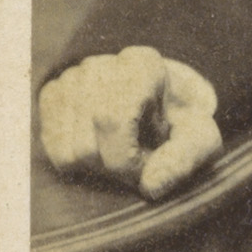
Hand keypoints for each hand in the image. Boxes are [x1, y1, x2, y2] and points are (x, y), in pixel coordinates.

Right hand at [38, 47, 223, 197]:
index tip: (150, 168)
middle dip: (115, 168)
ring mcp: (69, 79)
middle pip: (87, 146)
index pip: (112, 123)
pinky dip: (78, 161)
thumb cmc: (182, 119)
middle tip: (139, 160)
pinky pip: (53, 149)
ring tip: (124, 149)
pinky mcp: (52, 95)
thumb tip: (151, 186)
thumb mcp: (200, 137)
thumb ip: (184, 159)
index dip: (129, 163)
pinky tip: (103, 145)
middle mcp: (97, 65)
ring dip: (98, 166)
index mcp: (140, 65)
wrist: (163, 95)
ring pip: (68, 153)